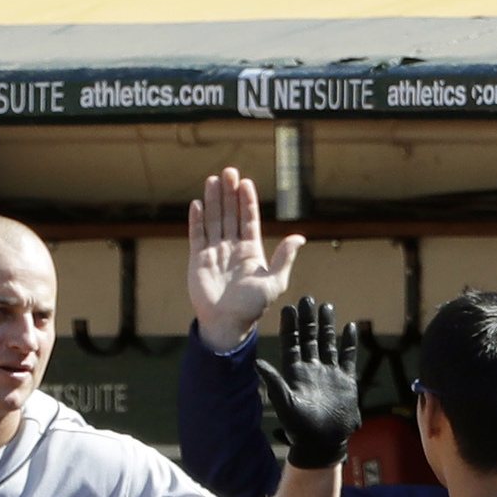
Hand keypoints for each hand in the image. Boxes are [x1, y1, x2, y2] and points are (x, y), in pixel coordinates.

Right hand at [188, 167, 305, 352]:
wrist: (226, 324)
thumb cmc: (252, 307)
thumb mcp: (274, 282)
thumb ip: (284, 259)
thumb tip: (300, 237)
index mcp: (251, 251)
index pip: (249, 220)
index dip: (247, 201)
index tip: (246, 183)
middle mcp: (232, 248)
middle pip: (230, 214)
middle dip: (229, 193)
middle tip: (229, 172)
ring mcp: (214, 252)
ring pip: (214, 220)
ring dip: (213, 200)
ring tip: (214, 180)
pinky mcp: (198, 259)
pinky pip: (197, 235)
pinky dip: (197, 219)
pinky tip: (198, 203)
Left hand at [255, 297, 361, 470]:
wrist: (323, 443)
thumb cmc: (301, 428)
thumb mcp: (284, 404)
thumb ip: (273, 383)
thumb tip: (257, 363)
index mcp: (295, 373)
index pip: (292, 344)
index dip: (290, 326)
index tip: (289, 307)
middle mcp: (311, 369)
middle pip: (310, 338)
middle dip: (308, 319)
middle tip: (307, 298)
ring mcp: (329, 374)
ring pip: (328, 343)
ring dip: (327, 326)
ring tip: (327, 306)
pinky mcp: (345, 381)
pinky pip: (348, 357)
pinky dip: (349, 343)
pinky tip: (350, 327)